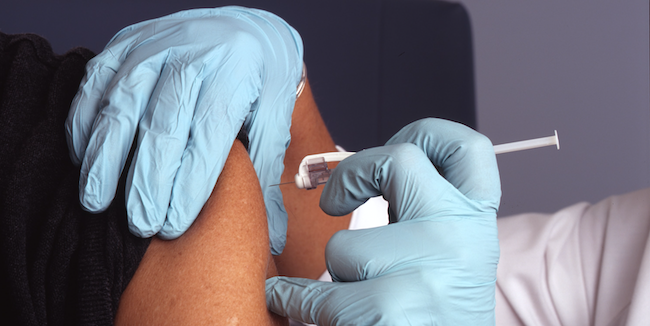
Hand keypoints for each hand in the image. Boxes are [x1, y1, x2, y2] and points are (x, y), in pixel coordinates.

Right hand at [65, 6, 302, 252]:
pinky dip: (84, 121)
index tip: (173, 224)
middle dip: (147, 179)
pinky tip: (84, 158)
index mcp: (236, 72)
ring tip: (97, 201)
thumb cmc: (261, 78)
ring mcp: (154, 45)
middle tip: (140, 224)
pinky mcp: (125, 43)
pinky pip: (96, 83)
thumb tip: (272, 233)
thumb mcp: (277, 115)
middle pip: (163, 123)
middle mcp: (192, 54)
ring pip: (122, 105)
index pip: (208, 133)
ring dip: (105, 157)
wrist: (243, 28)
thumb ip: (267, 169)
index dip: (189, 182)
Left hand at [266, 118, 500, 324]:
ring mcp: (430, 272)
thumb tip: (353, 175)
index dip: (428, 132)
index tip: (396, 144)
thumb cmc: (438, 315)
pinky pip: (319, 294)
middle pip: (398, 161)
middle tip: (332, 200)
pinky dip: (295, 301)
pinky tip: (289, 303)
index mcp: (477, 222)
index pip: (468, 148)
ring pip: (345, 246)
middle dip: (352, 174)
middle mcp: (462, 236)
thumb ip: (417, 215)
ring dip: (335, 275)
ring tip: (352, 299)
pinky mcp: (392, 310)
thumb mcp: (445, 257)